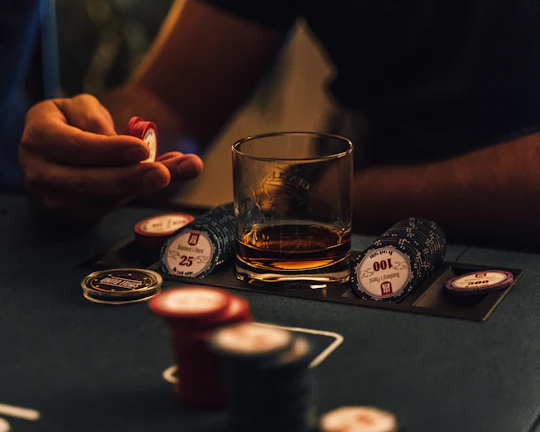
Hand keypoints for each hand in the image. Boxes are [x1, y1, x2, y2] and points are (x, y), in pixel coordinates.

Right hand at [19, 94, 202, 224]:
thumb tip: (119, 141)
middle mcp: (40, 174)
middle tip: (163, 173)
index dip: (107, 150)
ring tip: (185, 169)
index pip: (73, 147)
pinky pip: (113, 206)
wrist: (58, 150)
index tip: (141, 148)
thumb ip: (96, 119)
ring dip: (145, 187)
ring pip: (104, 199)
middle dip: (129, 178)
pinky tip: (171, 175)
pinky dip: (143, 191)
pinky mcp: (76, 216)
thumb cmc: (71, 122)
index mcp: (39, 137)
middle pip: (87, 182)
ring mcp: (55, 201)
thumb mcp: (81, 107)